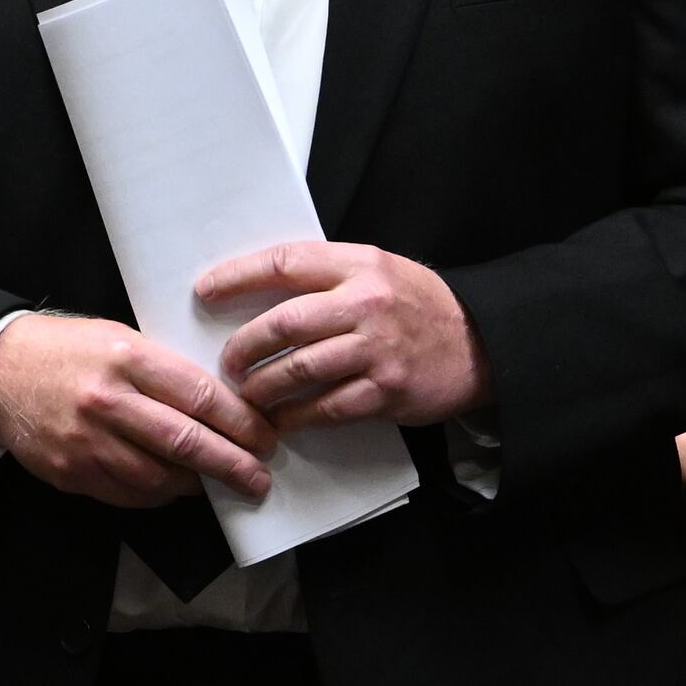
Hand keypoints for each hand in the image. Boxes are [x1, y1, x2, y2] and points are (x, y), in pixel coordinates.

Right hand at [0, 313, 271, 506]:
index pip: (199, 395)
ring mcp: (86, 442)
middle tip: (259, 477)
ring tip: (218, 481)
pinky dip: (159, 495)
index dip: (241, 421)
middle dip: (232, 464)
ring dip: (196, 484)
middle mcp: (107, 401)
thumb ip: (165, 369)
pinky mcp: (71, 472)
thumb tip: (222, 405)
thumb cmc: (66, 350)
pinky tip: (174, 487)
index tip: (265, 435)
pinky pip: (129, 495)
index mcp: (126, 357)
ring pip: (159, 477)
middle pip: (186, 442)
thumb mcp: (119, 337)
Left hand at [200, 241, 487, 432]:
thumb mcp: (378, 271)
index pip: (284, 263)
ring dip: (262, 387)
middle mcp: (366, 303)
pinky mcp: (386, 390)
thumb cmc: (418, 306)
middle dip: (244, 346)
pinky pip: (326, 407)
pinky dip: (295, 417)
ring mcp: (376, 349)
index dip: (237, 277)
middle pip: (284, 323)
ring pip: (299, 370)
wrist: (480, 342)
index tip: (205, 292)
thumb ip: (328, 277)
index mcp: (358, 265)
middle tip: (227, 361)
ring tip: (247, 394)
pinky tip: (280, 421)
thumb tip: (260, 293)